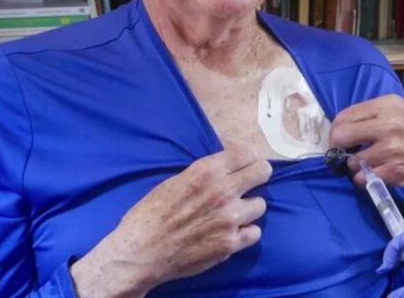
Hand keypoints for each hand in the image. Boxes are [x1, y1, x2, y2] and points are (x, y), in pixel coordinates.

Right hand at [70, 145, 271, 295]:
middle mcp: (223, 191)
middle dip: (256, 176)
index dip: (247, 158)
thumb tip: (226, 168)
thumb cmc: (150, 214)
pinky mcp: (231, 243)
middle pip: (263, 172)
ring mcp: (230, 218)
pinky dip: (244, 233)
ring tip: (232, 214)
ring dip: (248, 209)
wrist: (141, 252)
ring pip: (260, 205)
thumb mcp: (175, 181)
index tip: (242, 164)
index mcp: (206, 171)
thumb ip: (204, 174)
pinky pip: (254, 232)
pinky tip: (231, 233)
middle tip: (247, 185)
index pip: (247, 152)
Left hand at [330, 95, 403, 191]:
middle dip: (339, 146)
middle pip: (341, 136)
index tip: (340, 136)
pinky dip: (366, 179)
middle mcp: (388, 126)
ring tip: (367, 164)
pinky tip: (376, 174)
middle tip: (345, 151)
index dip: (337, 129)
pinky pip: (366, 179)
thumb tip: (347, 123)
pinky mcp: (396, 173)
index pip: (344, 117)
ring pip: (353, 162)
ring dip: (356, 166)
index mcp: (388, 106)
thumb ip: (379, 113)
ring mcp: (391, 151)